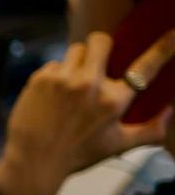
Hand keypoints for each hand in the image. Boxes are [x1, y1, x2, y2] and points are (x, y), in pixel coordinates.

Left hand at [0, 31, 174, 194]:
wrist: (33, 161)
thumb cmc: (77, 155)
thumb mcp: (119, 146)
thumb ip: (151, 131)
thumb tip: (170, 112)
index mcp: (114, 101)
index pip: (146, 66)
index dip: (164, 47)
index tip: (174, 33)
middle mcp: (89, 85)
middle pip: (101, 41)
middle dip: (102, 46)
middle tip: (99, 59)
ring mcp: (62, 79)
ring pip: (75, 50)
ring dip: (78, 61)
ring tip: (75, 82)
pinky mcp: (39, 79)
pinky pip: (54, 63)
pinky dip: (57, 74)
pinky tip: (53, 94)